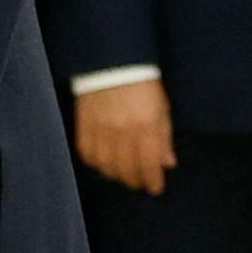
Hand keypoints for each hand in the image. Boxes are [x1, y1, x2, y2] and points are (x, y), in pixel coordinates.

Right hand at [76, 77, 176, 194]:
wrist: (111, 64)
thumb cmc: (143, 86)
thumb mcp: (162, 110)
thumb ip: (164, 138)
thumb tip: (167, 163)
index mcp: (146, 127)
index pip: (149, 164)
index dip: (152, 181)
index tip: (155, 188)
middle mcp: (122, 132)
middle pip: (126, 168)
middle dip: (134, 180)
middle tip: (138, 183)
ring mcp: (101, 129)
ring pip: (106, 164)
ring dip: (114, 174)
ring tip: (121, 175)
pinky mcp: (84, 124)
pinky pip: (87, 152)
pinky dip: (95, 162)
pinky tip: (102, 163)